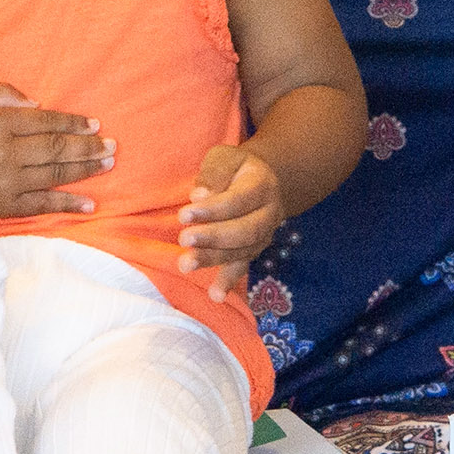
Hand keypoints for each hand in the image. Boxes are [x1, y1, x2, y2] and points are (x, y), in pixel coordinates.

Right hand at [0, 84, 113, 220]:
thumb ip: (2, 94)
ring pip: (55, 174)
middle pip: (57, 148)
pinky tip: (90, 204)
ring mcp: (7, 181)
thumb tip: (37, 104)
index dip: (73, 122)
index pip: (46, 121)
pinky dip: (68, 204)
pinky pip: (43, 205)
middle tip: (113, 145)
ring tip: (108, 164)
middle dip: (88, 146)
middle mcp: (6, 152)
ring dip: (86, 169)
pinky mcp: (5, 205)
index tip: (94, 124)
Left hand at [177, 145, 281, 303]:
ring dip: (213, 259)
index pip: (239, 200)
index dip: (212, 209)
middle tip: (184, 239)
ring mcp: (264, 235)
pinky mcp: (253, 250)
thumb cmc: (234, 168)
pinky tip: (215, 295)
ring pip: (243, 251)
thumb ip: (214, 173)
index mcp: (262, 185)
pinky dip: (229, 282)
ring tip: (186, 264)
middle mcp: (269, 213)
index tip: (184, 215)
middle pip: (245, 230)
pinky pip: (242, 266)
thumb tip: (200, 195)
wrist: (258, 181)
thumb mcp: (224, 157)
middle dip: (213, 237)